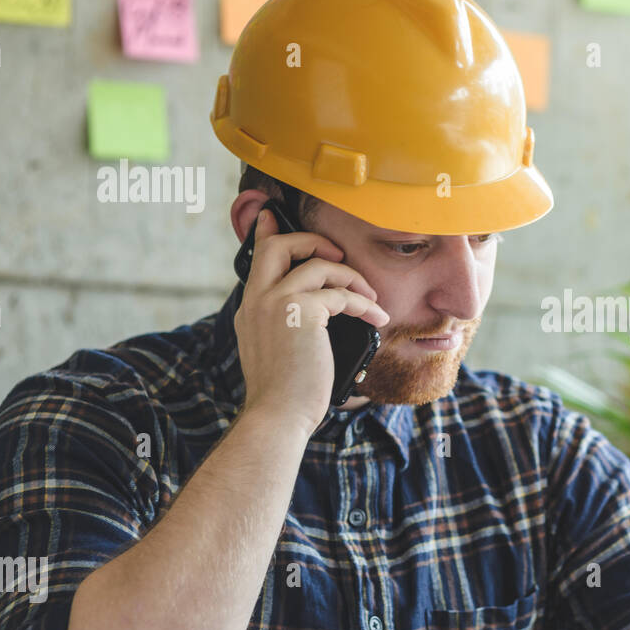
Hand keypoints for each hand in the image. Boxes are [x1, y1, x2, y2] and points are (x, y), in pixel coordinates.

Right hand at [234, 208, 388, 434]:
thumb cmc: (286, 393)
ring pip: (318, 265)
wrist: (279, 414)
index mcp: (251, 307)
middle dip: (313, 242)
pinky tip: (378, 317)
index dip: (268, 232)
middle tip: (338, 257)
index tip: (273, 215)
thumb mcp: (276, 350)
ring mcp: (276, 302)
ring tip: (370, 297)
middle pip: (280, 245)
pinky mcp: (302, 311)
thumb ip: (284, 322)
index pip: (257, 257)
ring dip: (352, 277)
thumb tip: (316, 311)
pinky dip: (365, 304)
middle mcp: (258, 299)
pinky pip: (342, 294)